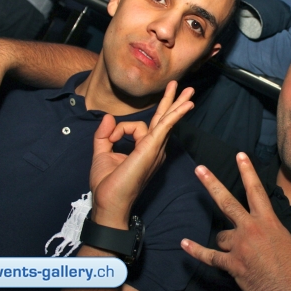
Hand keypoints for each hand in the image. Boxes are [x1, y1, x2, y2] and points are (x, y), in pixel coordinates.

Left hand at [89, 81, 193, 228]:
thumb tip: (109, 117)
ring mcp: (154, 148)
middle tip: (184, 87)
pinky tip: (186, 105)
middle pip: (164, 119)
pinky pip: (165, 126)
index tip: (110, 137)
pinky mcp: (151, 148)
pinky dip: (175, 114)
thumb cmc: (107, 185)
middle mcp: (153, 148)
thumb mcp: (101, 153)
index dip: (119, 128)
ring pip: (167, 119)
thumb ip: (104, 135)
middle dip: (173, 102)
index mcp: (143, 149)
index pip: (136, 126)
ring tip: (189, 90)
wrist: (109, 202)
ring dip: (177, 103)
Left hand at [181, 153, 290, 290]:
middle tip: (199, 169)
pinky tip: (185, 245)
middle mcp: (252, 230)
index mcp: (269, 221)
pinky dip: (196, 251)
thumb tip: (256, 231)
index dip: (247, 171)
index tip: (239, 155)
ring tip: (242, 254)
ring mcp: (240, 246)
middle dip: (212, 184)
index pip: (256, 190)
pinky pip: (210, 256)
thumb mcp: (285, 241)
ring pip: (221, 235)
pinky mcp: (233, 265)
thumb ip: (268, 231)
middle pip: (227, 202)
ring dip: (226, 242)